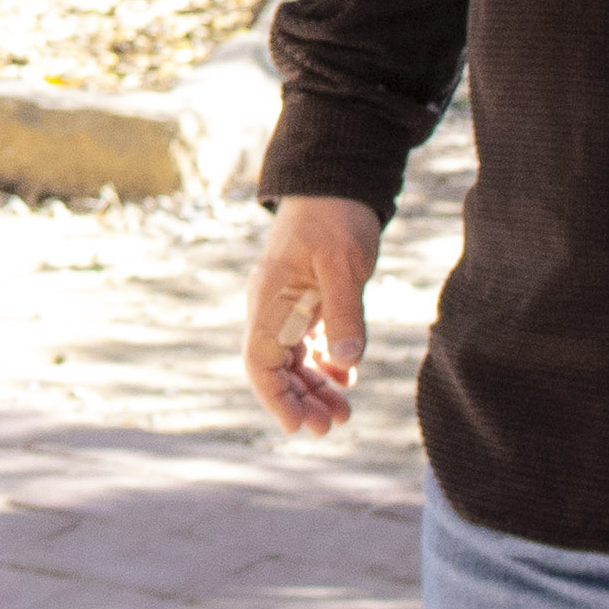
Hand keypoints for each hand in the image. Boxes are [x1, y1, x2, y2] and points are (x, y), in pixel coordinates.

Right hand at [240, 196, 381, 443]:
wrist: (335, 182)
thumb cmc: (334, 217)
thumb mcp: (343, 264)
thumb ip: (344, 312)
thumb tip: (349, 362)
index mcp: (270, 301)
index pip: (259, 363)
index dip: (275, 398)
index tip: (298, 425)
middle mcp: (272, 309)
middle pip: (275, 370)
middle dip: (299, 401)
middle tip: (331, 426)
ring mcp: (288, 307)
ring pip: (292, 362)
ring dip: (313, 389)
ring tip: (342, 413)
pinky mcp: (306, 303)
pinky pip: (307, 346)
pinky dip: (325, 366)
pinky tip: (346, 378)